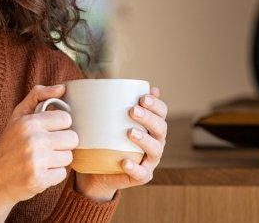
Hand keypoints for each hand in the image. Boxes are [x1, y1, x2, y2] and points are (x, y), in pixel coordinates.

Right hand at [0, 85, 77, 222]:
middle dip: (62, 144)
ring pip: (69, 157)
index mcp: (28, 122)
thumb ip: (38, 96)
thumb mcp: (17, 117)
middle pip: (72, 138)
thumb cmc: (8, 146)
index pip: (66, 119)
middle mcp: (32, 140)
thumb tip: (62, 87)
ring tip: (41, 160)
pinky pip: (62, 174)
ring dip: (58, 160)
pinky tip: (39, 172)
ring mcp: (36, 161)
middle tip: (47, 147)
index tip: (49, 131)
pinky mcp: (39, 180)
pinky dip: (53, 175)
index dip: (60, 126)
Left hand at [74, 87, 167, 201]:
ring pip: (155, 150)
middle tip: (132, 110)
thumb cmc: (105, 140)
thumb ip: (110, 103)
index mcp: (151, 126)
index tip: (142, 97)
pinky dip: (135, 167)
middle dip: (149, 118)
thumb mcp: (106, 120)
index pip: (161, 112)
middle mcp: (155, 142)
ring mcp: (149, 160)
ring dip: (144, 140)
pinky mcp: (141, 176)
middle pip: (160, 128)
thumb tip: (107, 82)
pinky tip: (125, 161)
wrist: (97, 170)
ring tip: (130, 132)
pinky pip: (141, 173)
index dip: (156, 104)